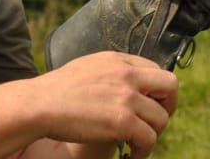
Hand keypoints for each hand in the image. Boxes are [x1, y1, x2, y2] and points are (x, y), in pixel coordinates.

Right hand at [33, 51, 177, 157]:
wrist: (39, 104)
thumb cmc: (57, 90)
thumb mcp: (89, 68)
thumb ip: (112, 72)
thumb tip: (129, 86)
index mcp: (118, 60)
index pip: (156, 69)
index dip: (157, 90)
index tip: (151, 104)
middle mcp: (127, 75)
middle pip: (170, 86)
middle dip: (168, 106)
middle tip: (154, 122)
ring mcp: (126, 97)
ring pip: (161, 118)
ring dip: (153, 134)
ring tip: (138, 144)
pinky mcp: (122, 121)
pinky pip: (149, 139)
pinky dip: (143, 151)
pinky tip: (132, 154)